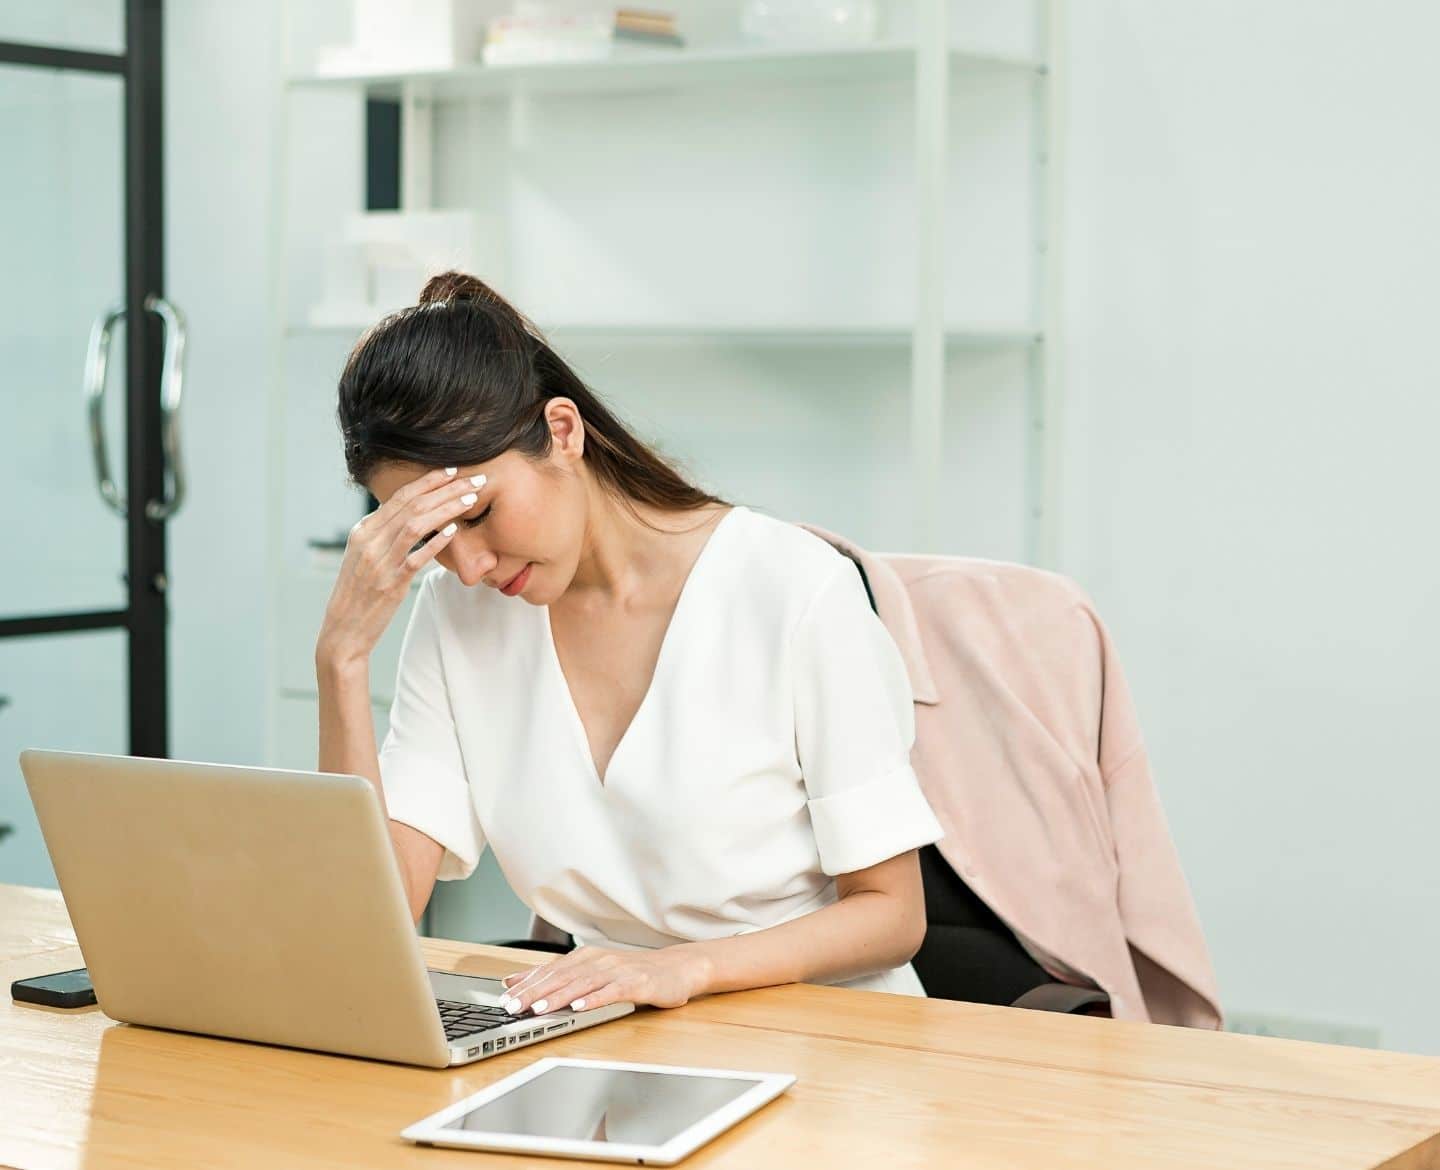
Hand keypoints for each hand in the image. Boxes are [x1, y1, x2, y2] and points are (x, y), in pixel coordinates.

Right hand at [315, 466, 483, 668]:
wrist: (343, 631)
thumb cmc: (358, 594)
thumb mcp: (363, 557)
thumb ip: (382, 536)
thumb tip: (407, 518)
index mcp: (363, 531)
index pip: (399, 497)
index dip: (427, 482)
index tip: (451, 471)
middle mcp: (369, 541)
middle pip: (412, 505)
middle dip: (445, 488)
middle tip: (473, 479)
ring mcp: (379, 561)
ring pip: (416, 524)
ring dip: (446, 508)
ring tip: (471, 499)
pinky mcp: (390, 583)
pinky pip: (416, 557)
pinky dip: (435, 541)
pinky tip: (453, 531)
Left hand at [499, 945, 711, 1015]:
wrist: (678, 967)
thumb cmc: (634, 972)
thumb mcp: (596, 970)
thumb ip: (560, 976)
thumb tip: (517, 980)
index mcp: (587, 957)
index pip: (551, 970)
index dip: (527, 984)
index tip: (505, 998)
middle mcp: (599, 960)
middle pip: (562, 977)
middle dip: (535, 992)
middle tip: (513, 1006)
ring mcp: (618, 971)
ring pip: (582, 985)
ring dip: (559, 997)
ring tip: (538, 1009)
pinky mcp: (636, 984)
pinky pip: (611, 992)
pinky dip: (594, 1000)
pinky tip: (579, 1008)